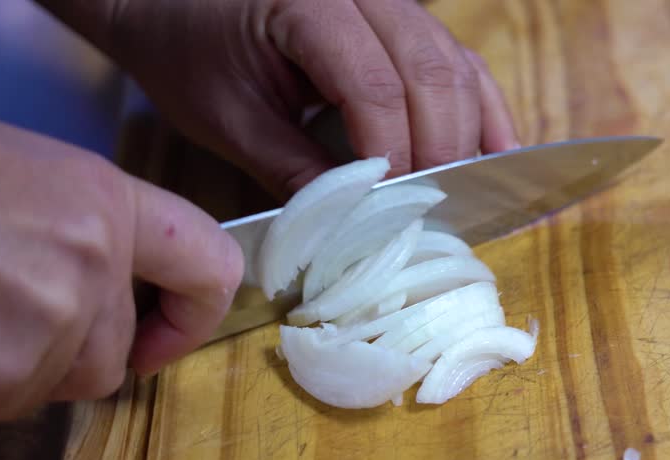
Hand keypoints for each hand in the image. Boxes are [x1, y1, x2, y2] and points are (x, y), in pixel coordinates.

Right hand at [0, 115, 242, 434]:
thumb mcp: (12, 172)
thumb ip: (80, 230)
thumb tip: (111, 283)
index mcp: (101, 206)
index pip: (208, 266)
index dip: (194, 312)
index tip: (167, 335)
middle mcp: (85, 275)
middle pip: (108, 357)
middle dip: (61, 351)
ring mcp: (33, 338)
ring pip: (44, 390)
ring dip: (1, 370)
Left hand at [44, 0, 519, 199]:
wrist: (173, 1)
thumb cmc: (189, 53)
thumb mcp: (228, 120)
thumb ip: (294, 170)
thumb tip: (356, 227)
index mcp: (309, 3)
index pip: (374, 86)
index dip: (392, 156)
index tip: (391, 215)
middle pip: (431, 74)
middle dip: (436, 154)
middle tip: (426, 216)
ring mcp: (394, 1)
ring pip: (457, 67)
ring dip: (465, 137)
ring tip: (457, 197)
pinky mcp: (408, 20)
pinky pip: (462, 62)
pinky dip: (482, 112)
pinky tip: (495, 154)